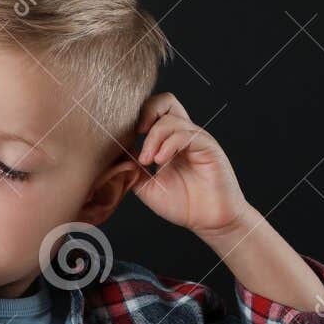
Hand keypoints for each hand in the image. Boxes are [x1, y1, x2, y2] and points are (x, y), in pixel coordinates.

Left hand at [129, 93, 252, 245]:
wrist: (210, 221)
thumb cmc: (184, 205)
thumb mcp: (147, 187)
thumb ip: (131, 169)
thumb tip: (113, 154)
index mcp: (169, 141)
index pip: (153, 112)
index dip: (136, 118)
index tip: (124, 138)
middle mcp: (183, 135)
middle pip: (165, 101)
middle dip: (146, 112)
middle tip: (136, 135)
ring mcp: (196, 139)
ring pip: (170, 119)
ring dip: (153, 139)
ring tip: (148, 161)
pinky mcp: (207, 147)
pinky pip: (186, 134)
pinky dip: (168, 145)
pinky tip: (161, 161)